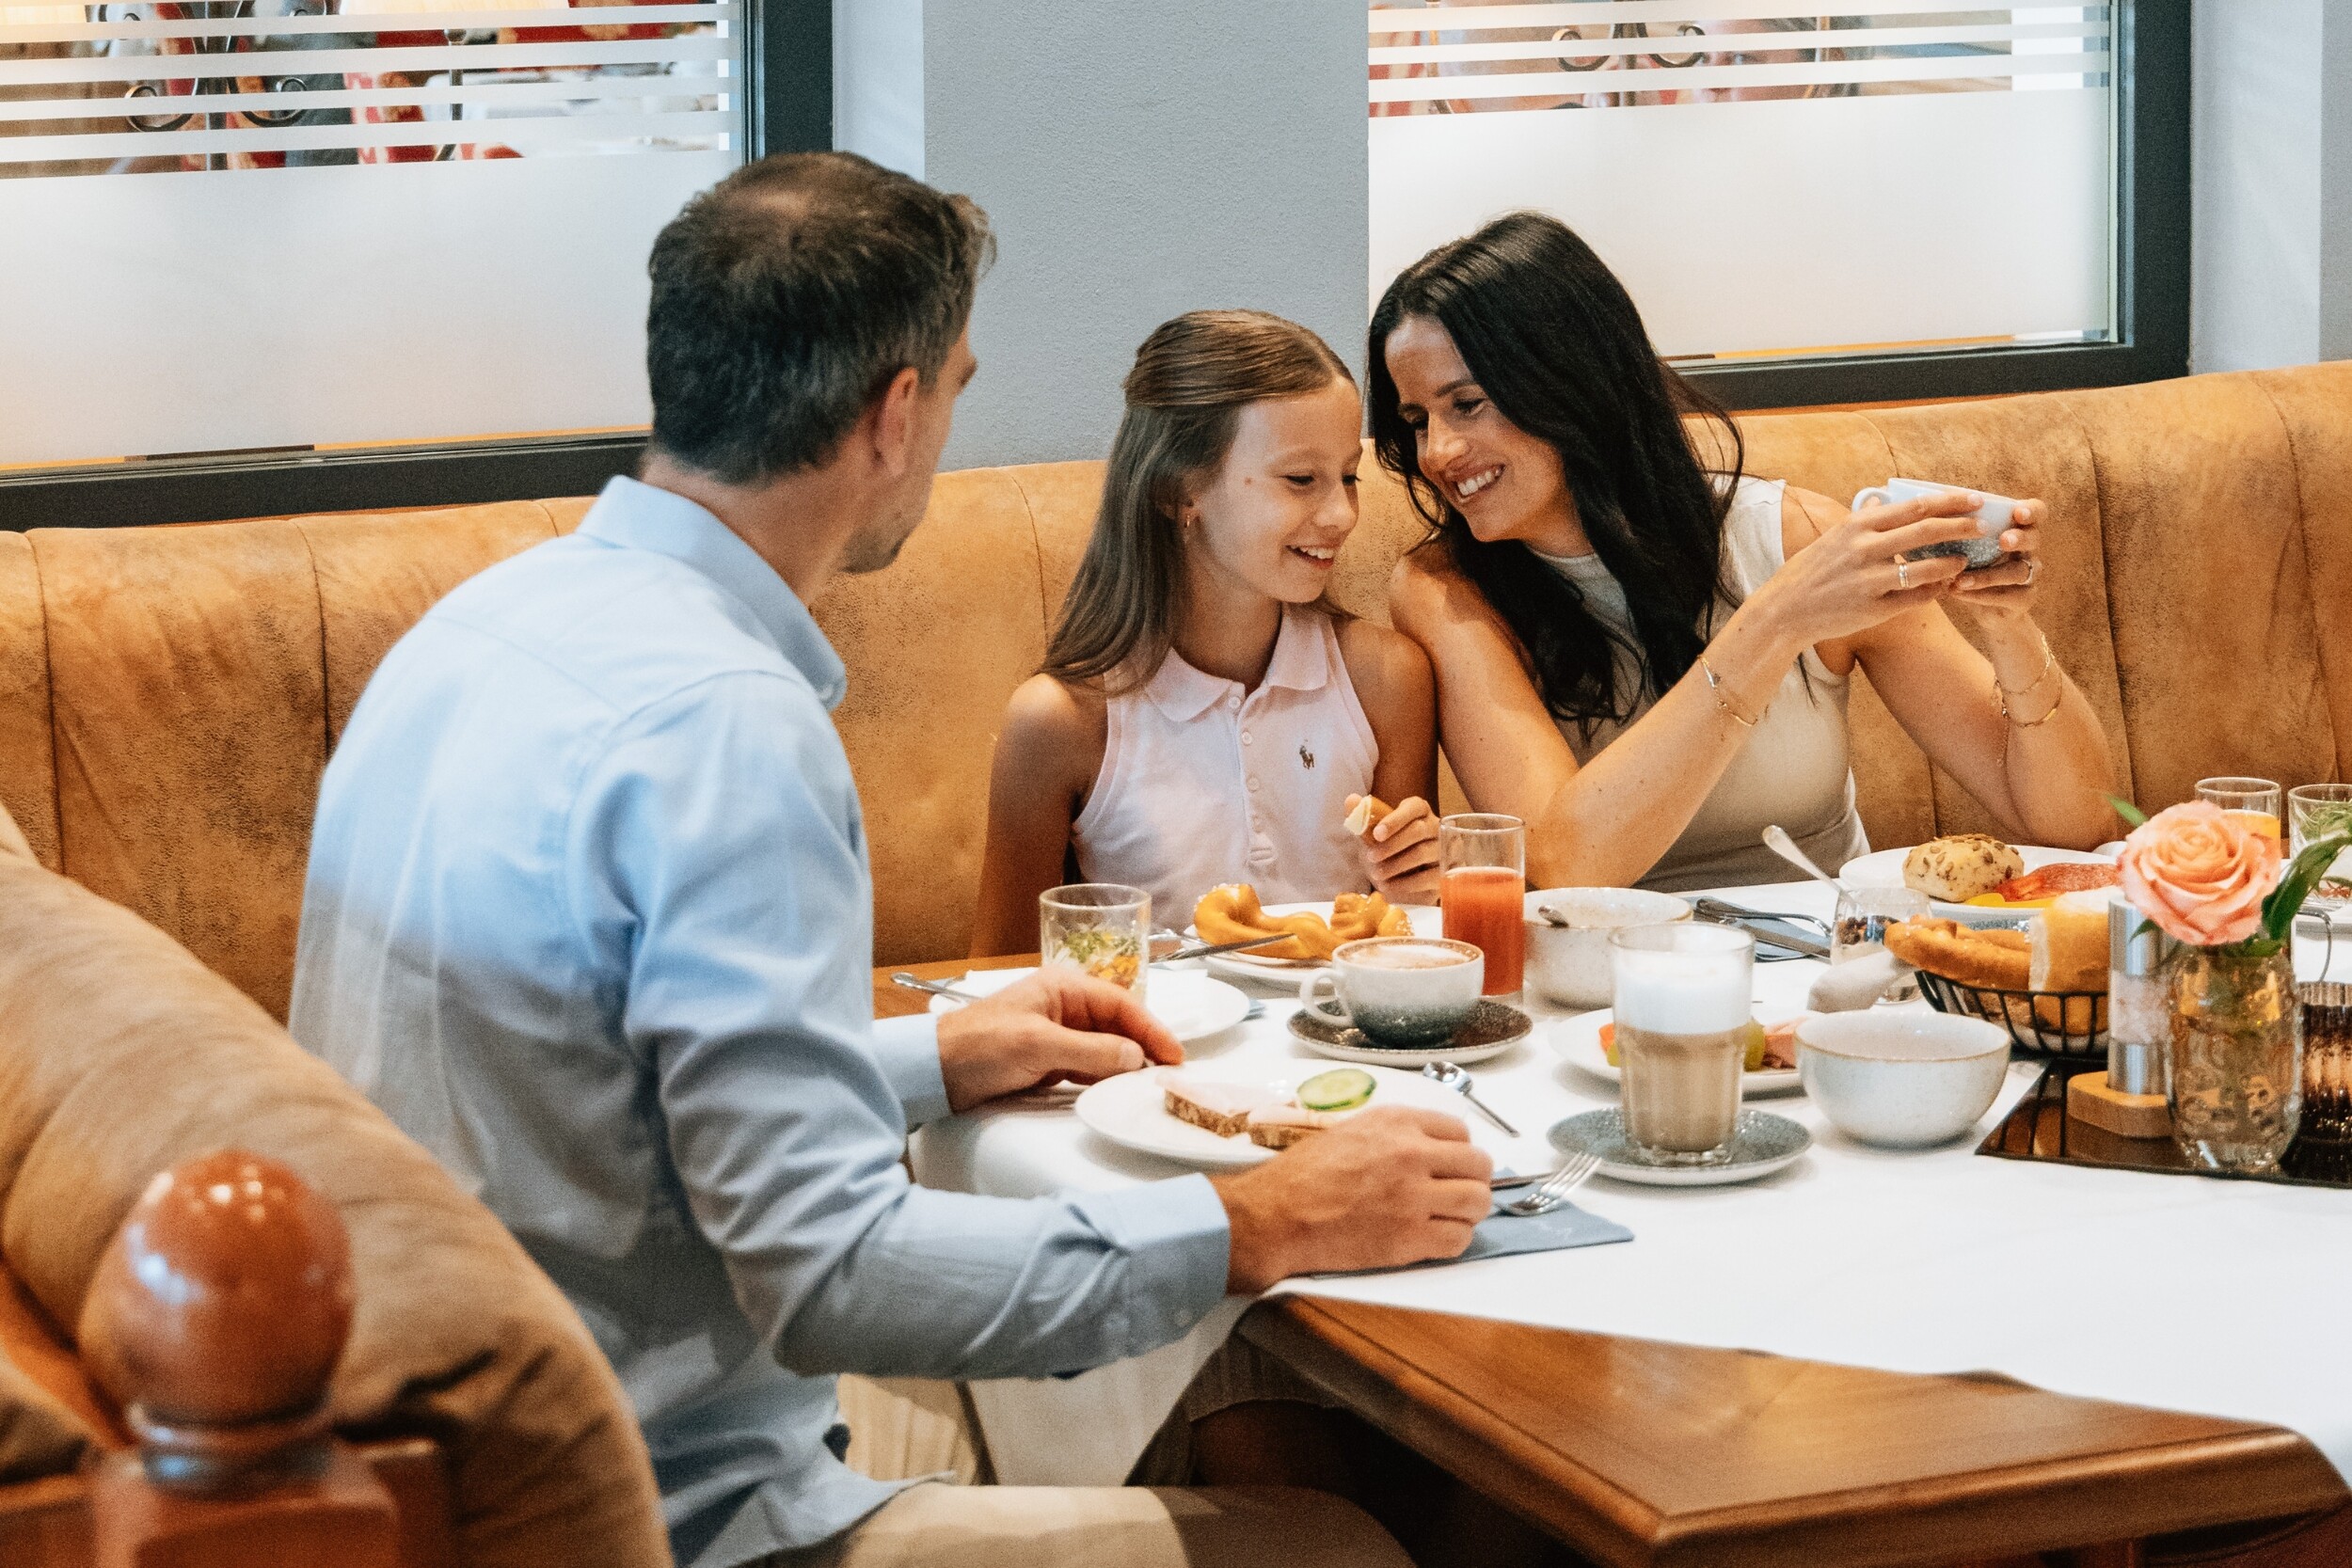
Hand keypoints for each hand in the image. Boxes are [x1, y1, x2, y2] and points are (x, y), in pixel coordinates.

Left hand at [935, 968, 1181, 1112]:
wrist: (933, 1072)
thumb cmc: (979, 1046)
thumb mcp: (1039, 1045)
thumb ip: (1091, 1051)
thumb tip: (1135, 1057)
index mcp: (1063, 988)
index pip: (1122, 1005)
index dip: (1152, 1029)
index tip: (1175, 1055)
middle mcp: (1064, 1007)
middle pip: (1117, 1026)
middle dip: (1143, 1048)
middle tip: (1169, 1076)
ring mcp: (1056, 1034)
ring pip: (1104, 1048)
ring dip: (1125, 1066)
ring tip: (1148, 1086)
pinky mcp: (1046, 1060)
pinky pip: (1087, 1066)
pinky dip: (1103, 1077)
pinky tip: (1114, 1090)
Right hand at [1209, 1107, 1491, 1290]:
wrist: (1276, 1214)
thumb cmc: (1303, 1174)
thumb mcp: (1351, 1131)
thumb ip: (1394, 1134)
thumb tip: (1428, 1147)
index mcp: (1397, 1123)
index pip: (1460, 1132)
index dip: (1458, 1152)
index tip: (1449, 1165)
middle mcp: (1412, 1154)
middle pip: (1479, 1165)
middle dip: (1472, 1180)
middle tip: (1457, 1193)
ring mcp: (1414, 1197)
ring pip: (1478, 1202)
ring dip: (1469, 1211)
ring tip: (1450, 1216)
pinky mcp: (1410, 1238)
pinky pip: (1459, 1239)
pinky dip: (1453, 1240)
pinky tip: (1434, 1237)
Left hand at [1348, 793, 1439, 904]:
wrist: (1397, 879)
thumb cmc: (1386, 850)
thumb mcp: (1371, 836)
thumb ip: (1362, 818)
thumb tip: (1351, 799)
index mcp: (1419, 811)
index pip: (1413, 807)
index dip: (1395, 820)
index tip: (1376, 834)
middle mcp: (1436, 827)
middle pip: (1418, 831)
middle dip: (1392, 845)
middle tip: (1371, 857)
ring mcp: (1443, 850)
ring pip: (1423, 853)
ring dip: (1396, 865)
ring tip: (1377, 875)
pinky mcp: (1444, 873)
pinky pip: (1428, 877)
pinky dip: (1405, 883)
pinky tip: (1389, 886)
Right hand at [1757, 490, 1985, 646]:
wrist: (1784, 610)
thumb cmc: (1809, 572)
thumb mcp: (1832, 537)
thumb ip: (1862, 519)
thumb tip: (1883, 501)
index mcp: (1857, 526)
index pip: (1915, 507)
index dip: (1950, 501)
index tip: (1973, 498)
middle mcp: (1865, 549)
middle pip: (1927, 531)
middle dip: (1963, 526)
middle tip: (1984, 526)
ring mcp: (1870, 580)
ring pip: (1927, 568)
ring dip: (1952, 563)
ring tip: (1965, 560)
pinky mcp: (1874, 609)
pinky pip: (1916, 598)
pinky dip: (1934, 591)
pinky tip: (1943, 587)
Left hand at [1943, 499, 2046, 621]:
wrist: (1979, 606)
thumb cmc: (1967, 564)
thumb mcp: (1958, 543)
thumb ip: (1950, 525)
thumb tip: (1920, 502)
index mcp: (2016, 527)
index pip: (2036, 511)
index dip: (2032, 511)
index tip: (2018, 512)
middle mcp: (2028, 549)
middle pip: (2034, 538)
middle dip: (2020, 538)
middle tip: (2003, 541)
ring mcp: (2029, 574)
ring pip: (2018, 571)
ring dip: (1989, 575)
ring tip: (1960, 579)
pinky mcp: (2024, 599)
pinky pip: (2010, 596)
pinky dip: (1983, 595)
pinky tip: (1958, 592)